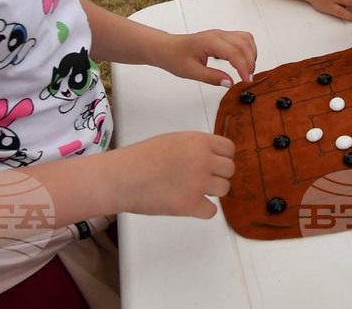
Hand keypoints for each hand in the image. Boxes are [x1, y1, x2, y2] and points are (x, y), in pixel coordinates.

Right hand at [115, 132, 234, 217]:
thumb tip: (210, 157)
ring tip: (193, 191)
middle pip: (229, 170)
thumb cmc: (141, 157)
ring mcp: (198, 183)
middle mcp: (203, 160)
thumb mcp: (173, 140)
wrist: (121, 177)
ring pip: (224, 189)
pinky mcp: (190, 205)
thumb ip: (194, 147)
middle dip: (217, 175)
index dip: (222, 157)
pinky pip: (212, 211)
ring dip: (211, 192)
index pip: (229, 149)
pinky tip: (189, 205)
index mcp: (199, 141)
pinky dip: (202, 210)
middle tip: (201, 179)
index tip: (213, 164)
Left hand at [155, 30, 256, 87]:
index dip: (244, 67)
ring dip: (251, 54)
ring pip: (246, 39)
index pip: (235, 53)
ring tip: (248, 71)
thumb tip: (229, 83)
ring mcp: (220, 34)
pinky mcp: (221, 37)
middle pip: (244, 44)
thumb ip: (211, 77)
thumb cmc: (174, 57)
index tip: (247, 81)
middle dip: (250, 62)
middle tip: (248, 78)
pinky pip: (241, 38)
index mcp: (210, 41)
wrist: (166, 48)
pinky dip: (247, 49)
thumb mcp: (191, 72)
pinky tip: (244, 61)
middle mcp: (218, 34)